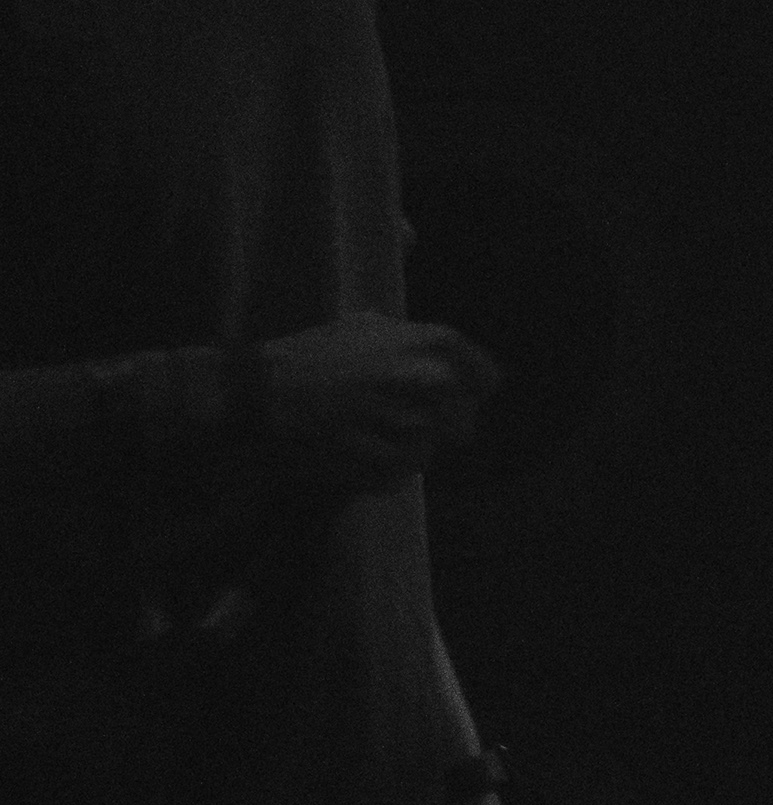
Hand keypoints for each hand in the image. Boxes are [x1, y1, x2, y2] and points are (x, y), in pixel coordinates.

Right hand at [264, 313, 501, 488]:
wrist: (254, 393)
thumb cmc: (308, 357)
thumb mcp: (365, 328)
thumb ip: (414, 342)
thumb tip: (453, 364)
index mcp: (428, 344)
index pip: (486, 379)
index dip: (471, 394)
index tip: (458, 402)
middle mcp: (427, 380)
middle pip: (464, 423)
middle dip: (437, 428)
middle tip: (396, 425)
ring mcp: (405, 421)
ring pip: (430, 451)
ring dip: (405, 451)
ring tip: (365, 438)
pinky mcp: (382, 460)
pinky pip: (401, 476)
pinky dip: (380, 473)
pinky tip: (354, 457)